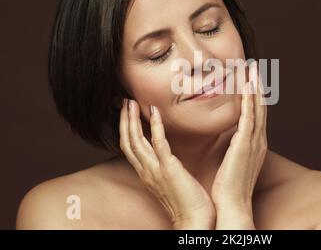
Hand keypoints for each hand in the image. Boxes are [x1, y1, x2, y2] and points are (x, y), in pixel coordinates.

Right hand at [119, 99, 215, 229]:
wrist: (195, 220)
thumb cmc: (188, 202)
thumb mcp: (171, 181)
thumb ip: (166, 167)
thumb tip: (167, 157)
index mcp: (147, 173)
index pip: (130, 147)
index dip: (126, 129)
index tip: (127, 112)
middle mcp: (146, 171)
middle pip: (127, 142)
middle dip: (124, 121)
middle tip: (125, 102)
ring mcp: (155, 170)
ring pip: (136, 141)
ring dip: (132, 120)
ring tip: (131, 103)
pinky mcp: (168, 168)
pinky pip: (158, 143)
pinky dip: (155, 126)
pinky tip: (155, 112)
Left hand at [211, 62, 267, 228]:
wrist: (232, 205)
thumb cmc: (229, 187)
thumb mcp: (233, 162)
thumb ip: (234, 148)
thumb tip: (229, 140)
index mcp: (255, 144)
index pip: (256, 115)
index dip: (254, 96)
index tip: (250, 80)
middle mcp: (258, 140)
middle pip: (260, 107)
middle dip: (257, 86)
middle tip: (253, 67)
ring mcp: (254, 141)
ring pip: (257, 108)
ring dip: (254, 87)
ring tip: (251, 69)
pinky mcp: (246, 144)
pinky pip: (249, 116)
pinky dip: (249, 100)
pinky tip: (247, 86)